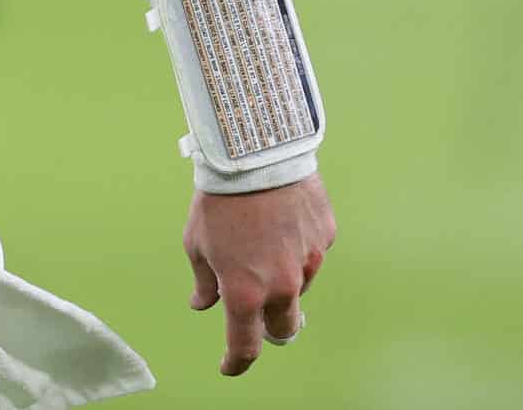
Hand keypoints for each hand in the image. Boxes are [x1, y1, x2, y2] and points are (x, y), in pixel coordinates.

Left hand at [184, 174, 335, 376]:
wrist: (255, 155)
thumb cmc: (219, 199)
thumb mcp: (197, 242)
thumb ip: (205, 280)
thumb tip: (203, 302)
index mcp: (245, 291)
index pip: (245, 344)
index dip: (236, 361)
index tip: (230, 365)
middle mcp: (282, 285)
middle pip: (283, 327)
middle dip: (269, 327)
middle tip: (257, 315)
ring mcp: (309, 262)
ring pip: (299, 288)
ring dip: (283, 281)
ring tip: (262, 245)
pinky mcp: (325, 238)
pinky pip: (311, 254)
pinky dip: (297, 249)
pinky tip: (281, 224)